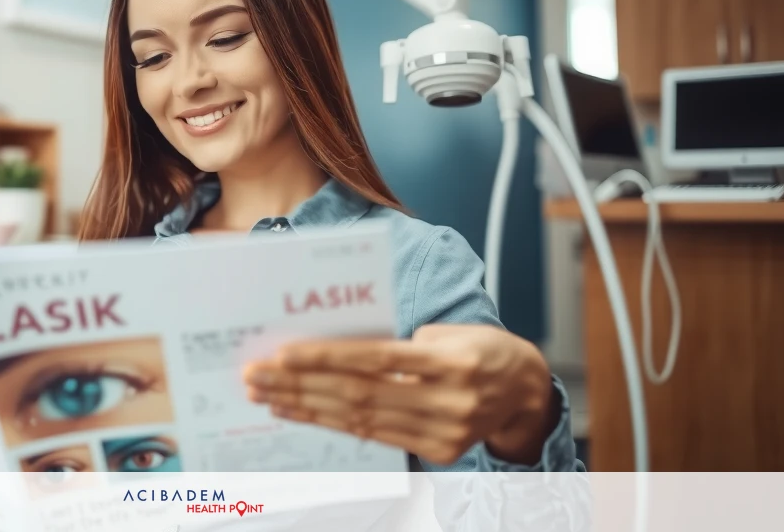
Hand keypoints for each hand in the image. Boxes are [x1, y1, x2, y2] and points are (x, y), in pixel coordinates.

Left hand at [242, 325, 558, 465]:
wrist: (526, 390)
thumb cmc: (480, 347)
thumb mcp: (449, 332)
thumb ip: (398, 343)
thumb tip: (337, 348)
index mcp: (451, 361)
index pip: (376, 358)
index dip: (326, 357)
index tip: (284, 353)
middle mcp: (448, 401)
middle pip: (360, 393)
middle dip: (301, 385)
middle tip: (258, 376)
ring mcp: (443, 432)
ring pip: (360, 420)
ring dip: (306, 408)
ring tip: (267, 396)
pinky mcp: (436, 451)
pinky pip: (374, 436)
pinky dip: (332, 423)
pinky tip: (301, 413)